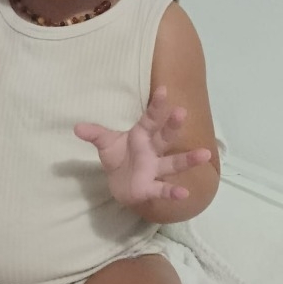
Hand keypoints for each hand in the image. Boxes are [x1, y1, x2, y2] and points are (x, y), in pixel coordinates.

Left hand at [74, 86, 211, 206]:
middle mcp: (152, 150)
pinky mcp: (151, 186)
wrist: (118, 183)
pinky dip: (173, 191)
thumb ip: (95, 134)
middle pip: (164, 137)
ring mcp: (154, 168)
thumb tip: (77, 127)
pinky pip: (163, 188)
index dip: (156, 106)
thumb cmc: (118, 157)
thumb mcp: (105, 144)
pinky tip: (184, 193)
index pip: (150, 118)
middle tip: (182, 112)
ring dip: (189, 159)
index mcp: (142, 135)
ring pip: (174, 162)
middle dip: (172, 126)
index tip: (164, 90)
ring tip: (205, 154)